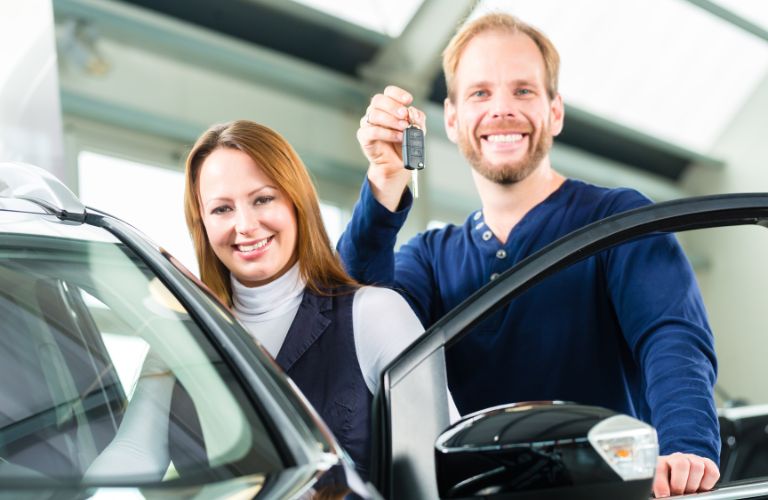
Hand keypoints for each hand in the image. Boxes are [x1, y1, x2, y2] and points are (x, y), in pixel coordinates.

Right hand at [357, 85, 426, 210]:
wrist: (397, 163)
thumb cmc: (405, 143)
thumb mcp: (417, 130)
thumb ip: (418, 120)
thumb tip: (413, 112)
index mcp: (388, 107)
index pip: (388, 92)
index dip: (398, 93)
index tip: (409, 100)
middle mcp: (376, 112)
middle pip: (378, 100)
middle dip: (393, 106)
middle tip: (404, 115)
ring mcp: (368, 124)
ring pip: (374, 114)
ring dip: (391, 120)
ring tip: (404, 128)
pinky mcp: (364, 137)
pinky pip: (372, 131)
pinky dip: (387, 133)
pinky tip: (398, 137)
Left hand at [652, 453, 718, 496]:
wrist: (681, 473)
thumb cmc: (668, 481)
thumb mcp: (661, 483)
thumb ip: (661, 487)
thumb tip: (663, 496)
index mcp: (662, 461)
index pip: (660, 468)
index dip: (662, 485)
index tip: (664, 496)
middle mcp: (677, 457)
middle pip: (681, 464)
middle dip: (679, 484)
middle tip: (678, 493)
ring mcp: (693, 459)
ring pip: (697, 467)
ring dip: (693, 484)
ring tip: (689, 492)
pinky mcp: (708, 464)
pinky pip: (712, 472)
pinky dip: (707, 483)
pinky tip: (700, 488)